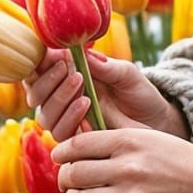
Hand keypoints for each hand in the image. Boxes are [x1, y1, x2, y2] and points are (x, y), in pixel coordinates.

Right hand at [24, 46, 186, 142]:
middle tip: (71, 71)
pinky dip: (70, 119)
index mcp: (69, 76)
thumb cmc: (139, 94)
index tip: (54, 55)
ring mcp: (68, 120)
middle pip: (35, 94)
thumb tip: (79, 53)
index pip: (40, 69)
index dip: (40, 62)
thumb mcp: (125, 73)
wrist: (157, 121)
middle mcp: (63, 99)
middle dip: (48, 81)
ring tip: (83, 89)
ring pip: (44, 115)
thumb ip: (103, 65)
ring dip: (59, 100)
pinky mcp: (77, 140)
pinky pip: (60, 134)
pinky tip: (86, 106)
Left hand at [52, 126, 192, 192]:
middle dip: (66, 177)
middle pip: (74, 174)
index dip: (61, 152)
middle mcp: (128, 169)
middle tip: (69, 179)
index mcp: (127, 142)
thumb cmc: (173, 157)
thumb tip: (70, 141)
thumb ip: (110, 135)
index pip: (76, 146)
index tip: (60, 157)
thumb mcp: (144, 134)